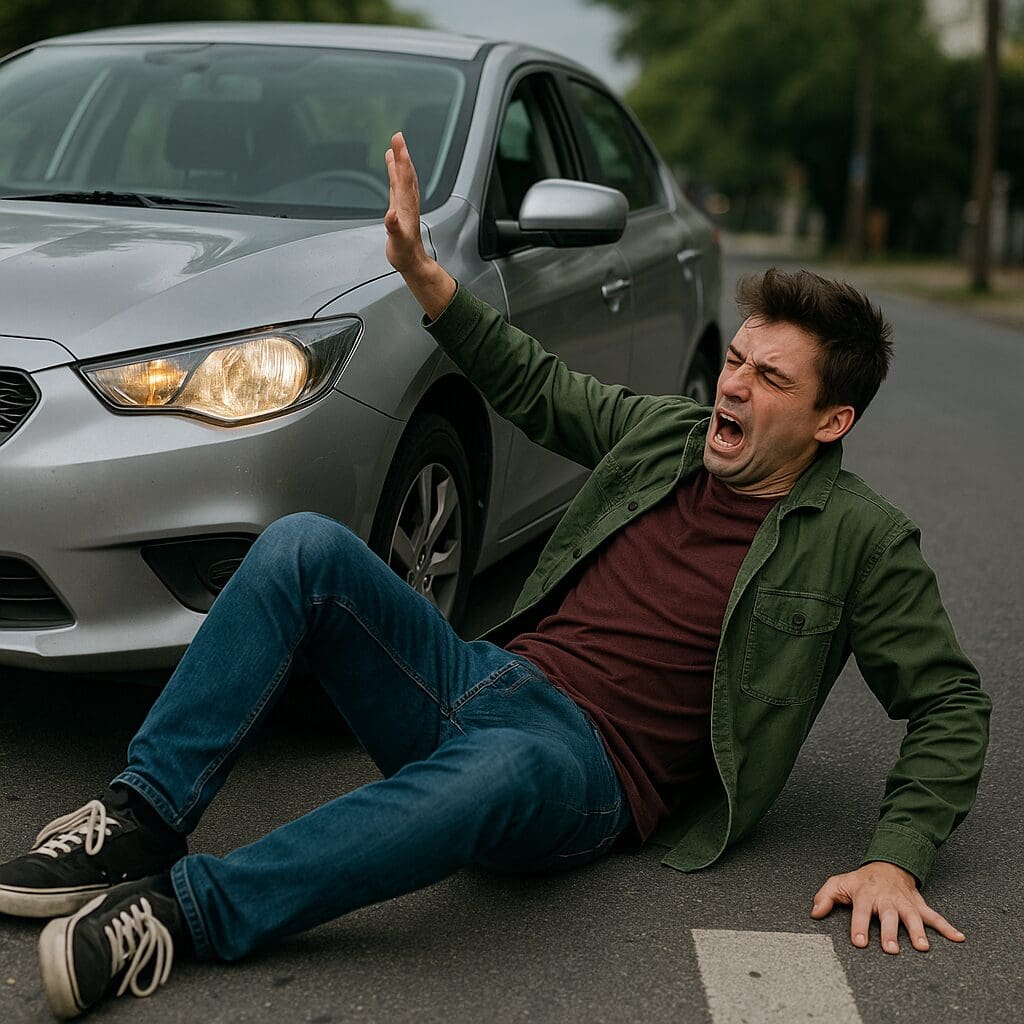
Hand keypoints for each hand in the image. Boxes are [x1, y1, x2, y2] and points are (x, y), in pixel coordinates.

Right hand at [384, 131, 455, 319]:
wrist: (412, 261)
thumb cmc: (404, 252)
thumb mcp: (397, 241)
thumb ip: (394, 227)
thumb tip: (390, 215)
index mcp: (405, 206)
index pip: (403, 177)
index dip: (400, 159)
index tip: (397, 142)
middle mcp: (407, 202)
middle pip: (405, 173)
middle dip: (402, 154)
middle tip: (397, 136)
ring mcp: (406, 204)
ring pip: (404, 178)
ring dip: (400, 161)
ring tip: (395, 147)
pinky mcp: (402, 209)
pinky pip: (399, 186)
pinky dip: (395, 174)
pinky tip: (392, 167)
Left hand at [810, 861, 965, 953]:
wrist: (888, 864)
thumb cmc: (861, 880)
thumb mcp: (839, 883)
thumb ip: (825, 897)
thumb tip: (814, 913)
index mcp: (865, 894)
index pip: (860, 911)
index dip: (859, 927)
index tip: (860, 943)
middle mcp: (886, 899)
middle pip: (887, 916)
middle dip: (889, 932)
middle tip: (891, 949)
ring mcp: (904, 902)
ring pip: (912, 917)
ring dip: (917, 931)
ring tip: (922, 947)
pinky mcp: (919, 905)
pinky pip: (935, 916)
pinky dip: (948, 927)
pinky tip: (959, 938)